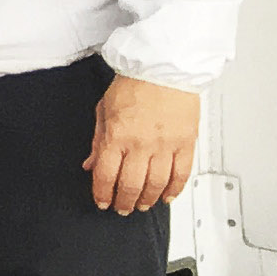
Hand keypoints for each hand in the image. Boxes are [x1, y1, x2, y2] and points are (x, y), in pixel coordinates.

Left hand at [84, 75, 198, 215]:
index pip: (105, 175)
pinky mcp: (186, 142)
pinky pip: (181, 174)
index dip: (102, 194)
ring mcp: (165, 145)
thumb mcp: (103, 110)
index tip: (102, 201)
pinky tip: (167, 196)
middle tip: (122, 208)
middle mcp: (141, 144)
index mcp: (116, 136)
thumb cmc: (133, 85)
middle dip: (124, 202)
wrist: (163, 67)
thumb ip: (97, 141)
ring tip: (142, 204)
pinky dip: (174, 189)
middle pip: (130, 185)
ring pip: (156, 184)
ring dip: (148, 199)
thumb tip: (90, 164)